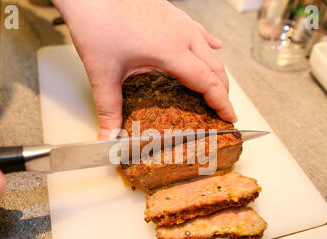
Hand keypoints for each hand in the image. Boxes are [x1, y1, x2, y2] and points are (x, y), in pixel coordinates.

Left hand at [52, 0, 236, 138]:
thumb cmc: (96, 23)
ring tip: (217, 88)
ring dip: (217, 70)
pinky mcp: (171, 12)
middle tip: (222, 110)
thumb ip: (109, 110)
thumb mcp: (103, 74)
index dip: (222, 102)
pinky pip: (199, 31)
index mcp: (171, 51)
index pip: (207, 81)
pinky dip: (209, 44)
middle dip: (223, 91)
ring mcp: (178, 20)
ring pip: (209, 49)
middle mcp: (181, 34)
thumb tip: (109, 138)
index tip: (230, 117)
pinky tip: (214, 46)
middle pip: (215, 66)